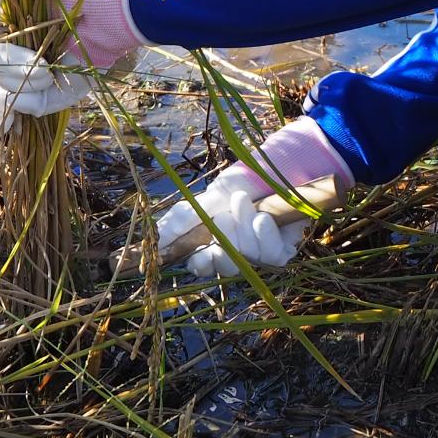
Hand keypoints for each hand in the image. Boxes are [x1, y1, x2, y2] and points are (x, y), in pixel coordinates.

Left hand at [0, 0, 94, 139]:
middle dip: (13, 84)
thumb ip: (39, 104)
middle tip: (44, 77)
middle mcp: (15, 56)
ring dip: (10, 65)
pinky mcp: (5, 9)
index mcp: (28, 77)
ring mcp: (9, 33)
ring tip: (41, 65)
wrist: (101, 26)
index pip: (3, 98)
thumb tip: (12, 103)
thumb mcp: (67, 93)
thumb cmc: (89, 59)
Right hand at [156, 169, 309, 279]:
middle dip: (225, 241)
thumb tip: (156, 241)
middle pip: (226, 267)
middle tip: (223, 218)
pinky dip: (263, 232)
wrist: (275, 170)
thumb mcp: (207, 199)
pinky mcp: (281, 252)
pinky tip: (263, 217)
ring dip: (243, 227)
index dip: (202, 263)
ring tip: (243, 202)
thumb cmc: (239, 185)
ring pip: (247, 256)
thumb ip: (182, 220)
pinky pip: (271, 254)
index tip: (202, 252)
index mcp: (214, 244)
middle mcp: (236, 254)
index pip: (202, 266)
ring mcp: (259, 256)